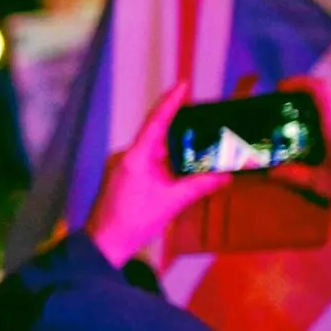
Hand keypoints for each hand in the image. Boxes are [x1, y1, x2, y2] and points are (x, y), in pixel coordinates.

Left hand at [86, 83, 229, 267]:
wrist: (104, 245)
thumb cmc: (132, 223)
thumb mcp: (172, 203)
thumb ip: (199, 186)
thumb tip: (227, 176)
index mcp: (135, 157)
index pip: (156, 122)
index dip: (170, 102)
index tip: (183, 84)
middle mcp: (127, 157)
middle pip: (158, 136)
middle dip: (182, 129)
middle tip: (206, 120)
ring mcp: (123, 167)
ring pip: (155, 151)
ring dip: (176, 150)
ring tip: (202, 143)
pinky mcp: (124, 178)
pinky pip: (149, 163)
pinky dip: (167, 163)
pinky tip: (184, 166)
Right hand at [270, 76, 330, 212]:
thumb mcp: (322, 184)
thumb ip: (295, 175)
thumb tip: (272, 172)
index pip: (321, 89)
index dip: (299, 83)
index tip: (281, 89)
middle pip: (326, 101)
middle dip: (302, 106)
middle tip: (283, 120)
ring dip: (316, 119)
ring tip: (299, 137)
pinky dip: (329, 128)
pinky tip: (321, 149)